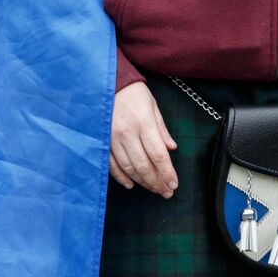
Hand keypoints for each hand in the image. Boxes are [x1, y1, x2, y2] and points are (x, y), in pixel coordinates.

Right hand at [109, 81, 178, 197]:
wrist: (108, 84)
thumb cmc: (134, 94)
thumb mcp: (153, 107)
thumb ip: (162, 129)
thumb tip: (172, 149)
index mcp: (143, 123)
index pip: (158, 154)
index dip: (166, 172)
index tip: (173, 184)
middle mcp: (128, 133)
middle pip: (143, 165)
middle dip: (156, 181)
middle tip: (166, 192)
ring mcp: (113, 139)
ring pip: (129, 167)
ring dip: (142, 181)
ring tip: (153, 189)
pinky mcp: (103, 142)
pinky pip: (112, 164)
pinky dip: (121, 177)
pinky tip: (131, 184)